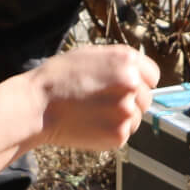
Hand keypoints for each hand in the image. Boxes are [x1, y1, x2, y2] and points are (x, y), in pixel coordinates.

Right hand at [29, 46, 158, 151]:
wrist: (37, 107)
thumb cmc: (58, 79)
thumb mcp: (91, 55)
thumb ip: (119, 63)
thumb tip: (139, 75)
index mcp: (127, 60)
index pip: (153, 76)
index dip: (138, 82)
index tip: (122, 88)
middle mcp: (132, 84)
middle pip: (146, 98)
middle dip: (129, 101)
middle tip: (101, 102)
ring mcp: (127, 111)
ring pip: (136, 118)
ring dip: (120, 118)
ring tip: (92, 113)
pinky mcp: (119, 135)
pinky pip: (123, 134)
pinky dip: (110, 133)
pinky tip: (89, 124)